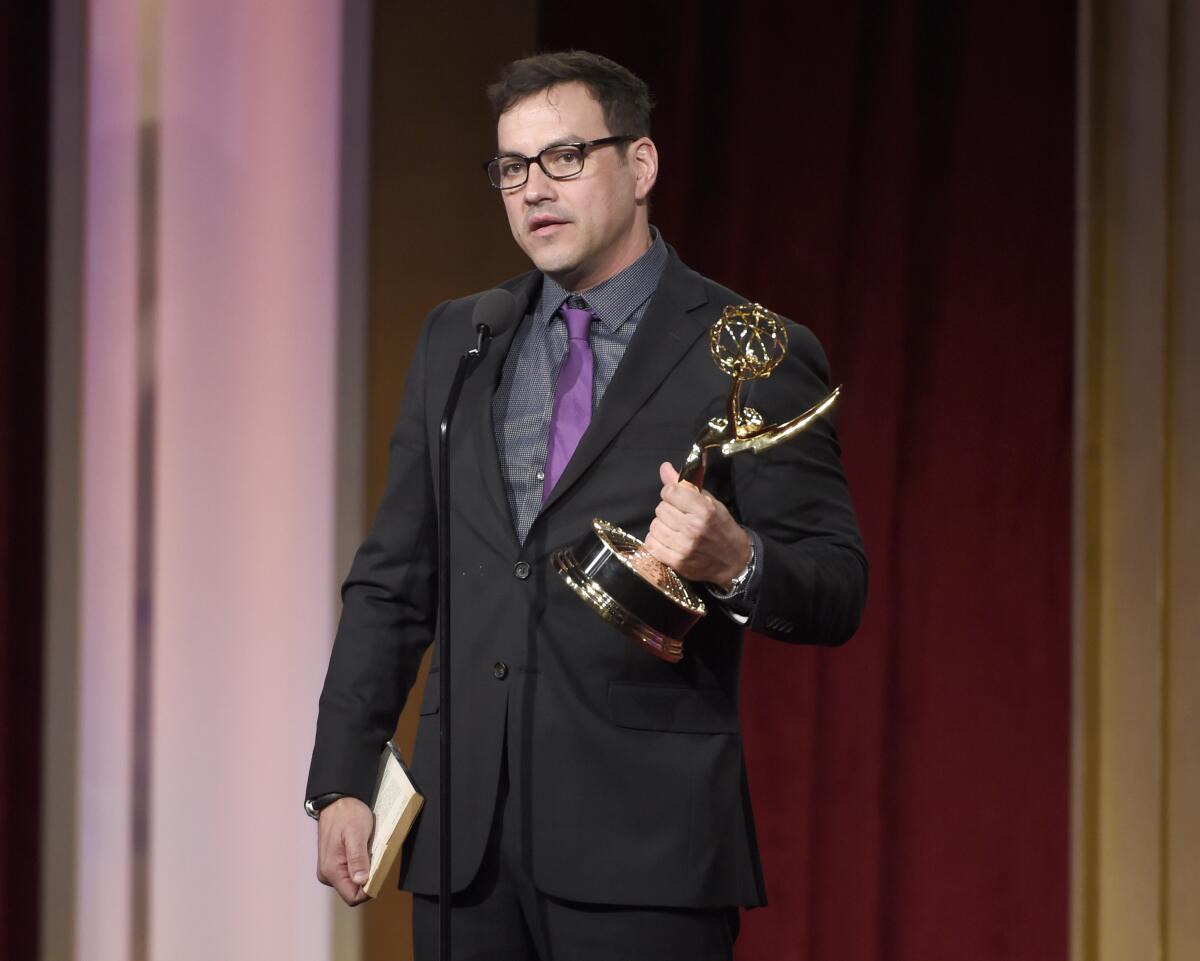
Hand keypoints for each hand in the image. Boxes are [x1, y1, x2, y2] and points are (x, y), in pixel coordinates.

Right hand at [316, 796, 374, 905]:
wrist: (337, 800)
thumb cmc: (347, 814)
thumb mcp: (356, 834)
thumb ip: (357, 859)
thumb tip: (361, 881)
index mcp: (331, 871)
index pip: (352, 897)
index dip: (369, 890)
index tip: (378, 873)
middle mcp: (327, 874)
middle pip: (352, 891)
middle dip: (367, 879)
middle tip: (374, 857)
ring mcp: (329, 869)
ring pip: (352, 882)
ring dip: (364, 871)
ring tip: (367, 851)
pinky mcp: (333, 863)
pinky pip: (349, 872)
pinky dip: (359, 865)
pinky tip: (362, 850)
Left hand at [645, 462, 751, 589]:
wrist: (733, 561)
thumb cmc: (721, 528)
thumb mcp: (710, 503)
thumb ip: (685, 485)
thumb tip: (664, 467)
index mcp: (704, 510)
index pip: (670, 492)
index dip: (671, 493)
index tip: (676, 498)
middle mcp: (693, 528)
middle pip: (661, 508)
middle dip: (667, 509)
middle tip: (679, 516)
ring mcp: (684, 546)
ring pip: (654, 525)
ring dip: (661, 525)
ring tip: (674, 529)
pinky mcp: (676, 562)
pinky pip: (651, 543)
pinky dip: (656, 540)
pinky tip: (667, 539)